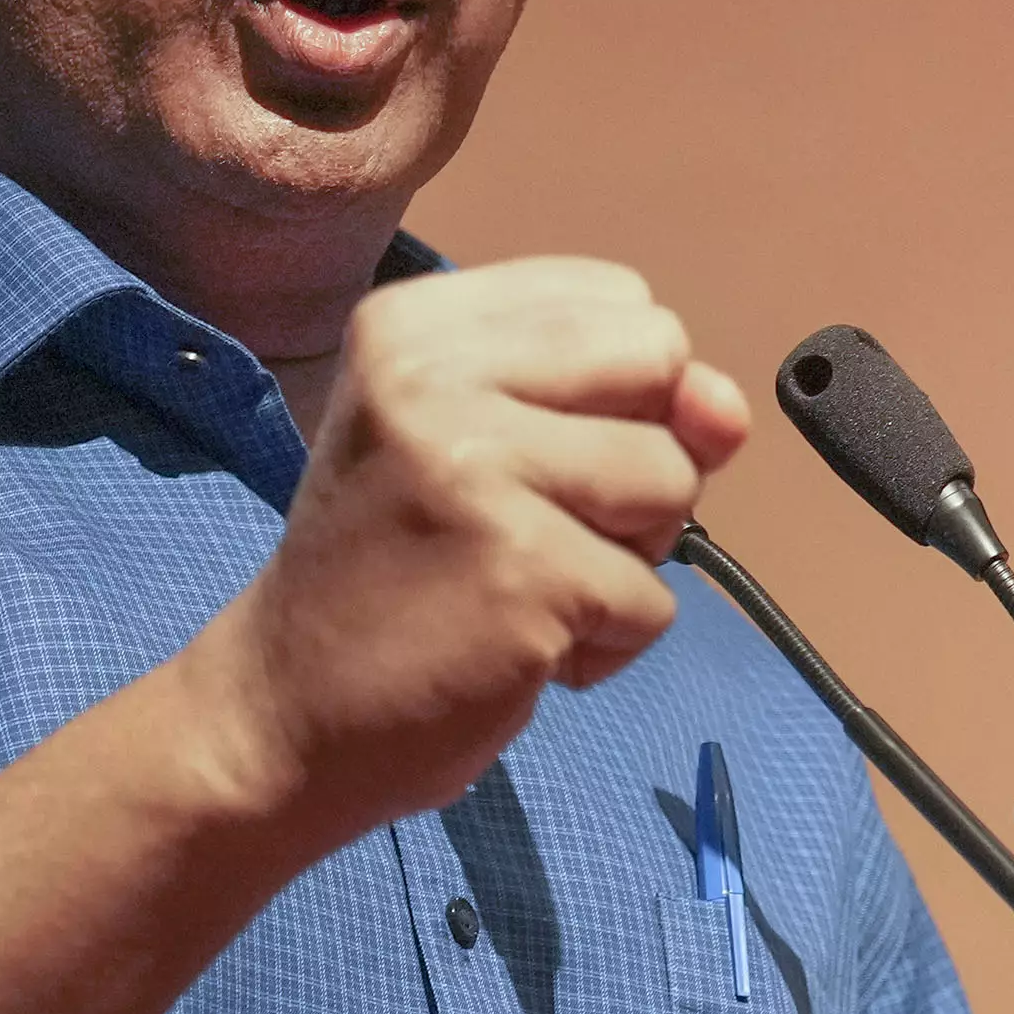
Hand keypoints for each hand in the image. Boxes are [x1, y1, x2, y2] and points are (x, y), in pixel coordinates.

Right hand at [185, 259, 747, 851]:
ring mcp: (475, 467)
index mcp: (416, 323)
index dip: (614, 393)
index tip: (519, 456)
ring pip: (673, 478)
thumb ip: (623, 401)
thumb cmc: (395, 572)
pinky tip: (519, 648)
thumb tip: (729, 411)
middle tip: (532, 522)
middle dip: (636, 458)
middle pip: (662, 362)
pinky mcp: (523, 570)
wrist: (285, 712)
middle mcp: (433, 374)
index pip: (622, 301)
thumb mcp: (487, 445)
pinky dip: (608, 645)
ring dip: (627, 558)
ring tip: (524, 586)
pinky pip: (654, 598)